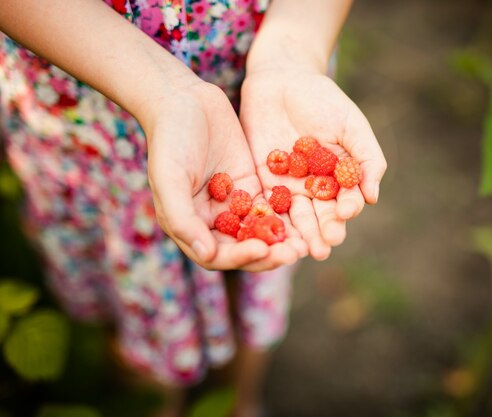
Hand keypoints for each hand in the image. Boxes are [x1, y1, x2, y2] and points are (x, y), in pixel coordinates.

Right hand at [140, 82, 306, 270]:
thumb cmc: (169, 140)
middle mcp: (214, 221)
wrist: (184, 101)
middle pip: (245, 247)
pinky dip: (288, 213)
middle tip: (295, 252)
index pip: (218, 255)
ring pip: (262, 230)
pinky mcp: (252, 184)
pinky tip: (309, 215)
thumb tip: (207, 255)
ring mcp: (235, 203)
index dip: (241, 257)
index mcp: (190, 226)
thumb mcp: (169, 179)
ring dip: (283, 239)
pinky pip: (273, 205)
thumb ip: (183, 218)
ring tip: (306, 242)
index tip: (263, 250)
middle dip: (270, 254)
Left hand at [240, 68, 386, 259]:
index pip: (346, 201)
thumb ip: (367, 159)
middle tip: (323, 247)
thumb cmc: (324, 101)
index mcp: (340, 179)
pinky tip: (271, 231)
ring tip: (301, 251)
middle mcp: (316, 189)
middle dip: (323, 232)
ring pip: (295, 218)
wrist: (282, 80)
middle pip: (321, 217)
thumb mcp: (352, 125)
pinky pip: (267, 205)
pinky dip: (270, 219)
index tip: (345, 213)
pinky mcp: (263, 182)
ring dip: (299, 236)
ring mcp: (289, 188)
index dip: (346, 209)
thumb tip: (372, 197)